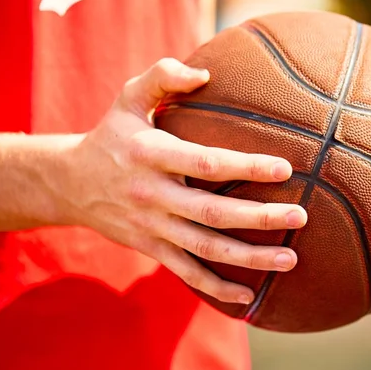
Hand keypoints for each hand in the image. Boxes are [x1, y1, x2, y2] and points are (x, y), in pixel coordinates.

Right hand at [62, 58, 307, 303]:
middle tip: (301, 216)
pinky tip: (248, 296)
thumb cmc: (111, 135)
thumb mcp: (128, 97)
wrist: (69, 183)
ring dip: (249, 258)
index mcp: (149, 154)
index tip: (284, 168)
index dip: (245, 167)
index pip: (204, 163)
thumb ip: (162, 76)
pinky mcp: (149, 247)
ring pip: (205, 248)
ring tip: (290, 259)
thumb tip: (206, 72)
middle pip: (212, 213)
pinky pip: (185, 272)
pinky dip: (216, 287)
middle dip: (259, 218)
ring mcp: (150, 226)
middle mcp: (151, 194)